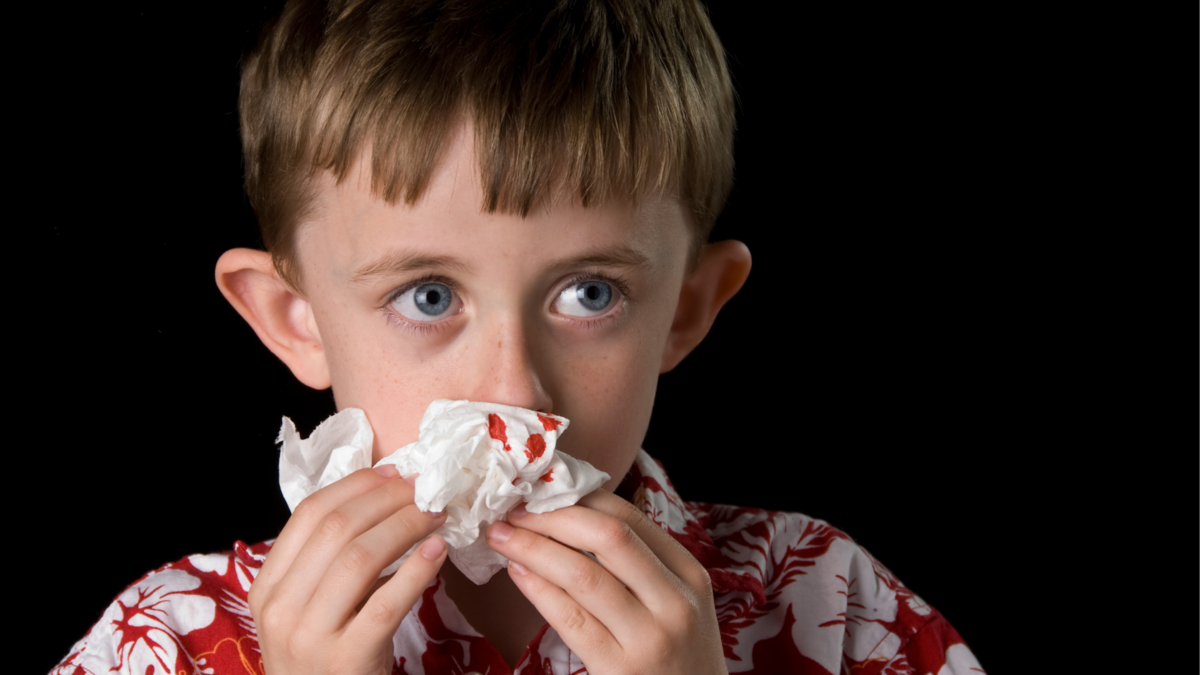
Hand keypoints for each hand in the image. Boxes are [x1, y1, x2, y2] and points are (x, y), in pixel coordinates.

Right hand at [248, 465, 447, 674]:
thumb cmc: (324, 657)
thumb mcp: (309, 607)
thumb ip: (330, 561)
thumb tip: (386, 497)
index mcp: (268, 586)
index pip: (308, 514)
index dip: (356, 486)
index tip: (394, 473)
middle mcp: (281, 608)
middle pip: (336, 529)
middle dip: (387, 499)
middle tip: (424, 489)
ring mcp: (310, 636)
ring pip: (359, 558)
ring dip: (405, 526)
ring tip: (436, 515)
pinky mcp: (347, 659)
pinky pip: (386, 604)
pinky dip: (415, 571)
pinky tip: (437, 552)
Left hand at [486, 490, 727, 674]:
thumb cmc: (676, 658)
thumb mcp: (678, 605)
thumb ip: (640, 567)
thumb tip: (571, 518)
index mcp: (689, 575)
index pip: (630, 518)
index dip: (580, 498)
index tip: (543, 492)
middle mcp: (675, 602)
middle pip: (607, 537)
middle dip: (552, 517)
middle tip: (514, 510)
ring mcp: (649, 638)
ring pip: (582, 575)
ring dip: (533, 548)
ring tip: (501, 537)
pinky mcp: (620, 670)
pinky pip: (570, 619)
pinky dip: (538, 589)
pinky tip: (517, 573)